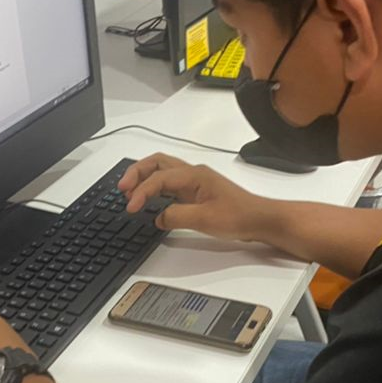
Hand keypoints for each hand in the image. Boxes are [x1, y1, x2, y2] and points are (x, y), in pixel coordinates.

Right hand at [118, 153, 277, 242]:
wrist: (259, 219)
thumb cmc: (238, 216)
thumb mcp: (204, 219)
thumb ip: (176, 216)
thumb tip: (158, 217)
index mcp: (193, 175)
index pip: (158, 178)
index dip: (141, 192)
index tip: (130, 207)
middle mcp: (192, 173)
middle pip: (156, 163)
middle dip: (136, 173)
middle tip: (122, 189)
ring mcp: (195, 181)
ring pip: (162, 170)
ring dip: (144, 178)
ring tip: (130, 192)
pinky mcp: (197, 191)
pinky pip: (169, 183)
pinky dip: (154, 187)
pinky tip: (150, 200)